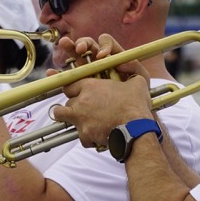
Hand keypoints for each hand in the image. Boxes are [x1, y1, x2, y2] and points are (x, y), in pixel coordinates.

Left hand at [51, 34, 153, 148]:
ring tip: (81, 121)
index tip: (77, 92)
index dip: (73, 89)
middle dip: (74, 104)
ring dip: (70, 118)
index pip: (69, 84)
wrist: (136, 129)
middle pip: (67, 101)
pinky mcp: (84, 134)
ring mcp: (80, 118)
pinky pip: (80, 135)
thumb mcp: (137, 82)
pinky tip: (96, 135)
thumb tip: (125, 63)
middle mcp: (81, 101)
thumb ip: (130, 70)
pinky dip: (86, 137)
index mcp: (90, 86)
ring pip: (62, 116)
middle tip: (84, 108)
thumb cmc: (136, 105)